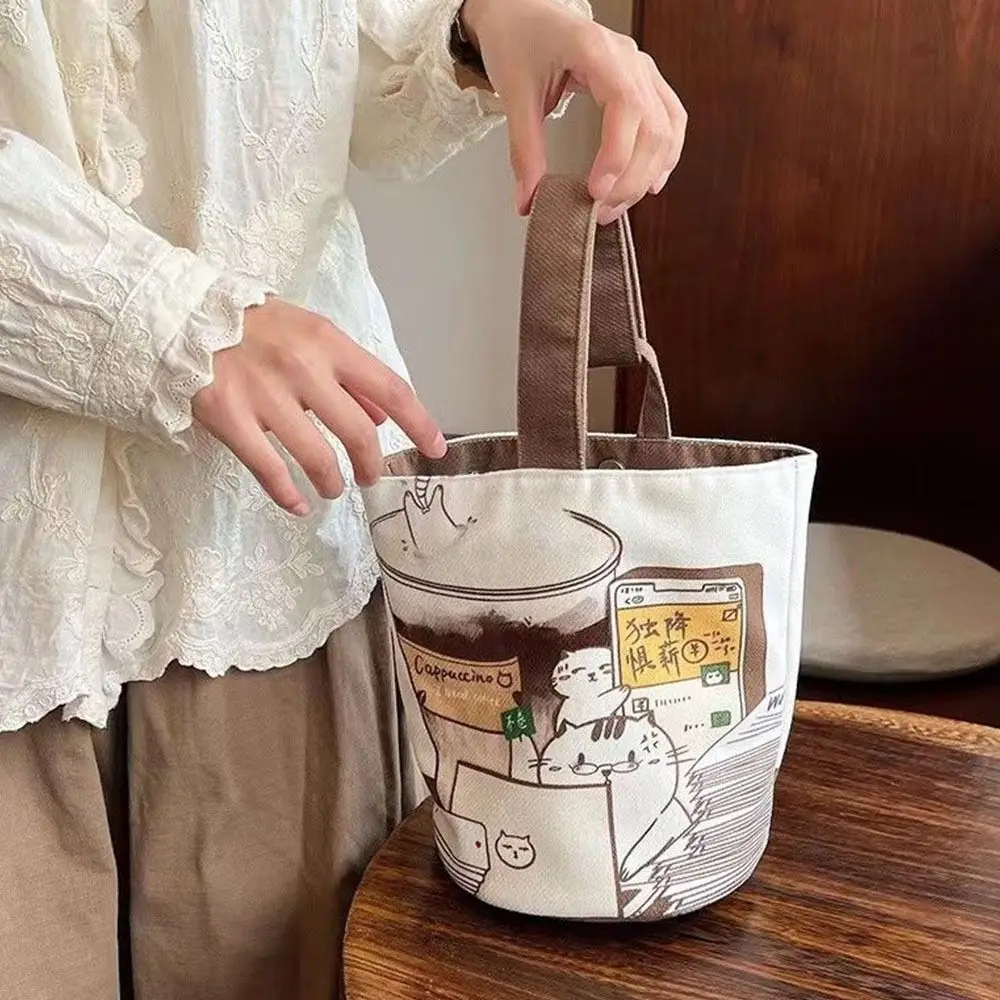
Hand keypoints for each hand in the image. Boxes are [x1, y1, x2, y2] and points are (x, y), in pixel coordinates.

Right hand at [192, 298, 445, 515]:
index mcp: (328, 343)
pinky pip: (268, 470)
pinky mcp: (229, 418)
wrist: (180, 315)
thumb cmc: (254, 326)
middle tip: (369, 477)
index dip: (419, 423)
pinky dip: (287, 495)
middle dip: (370, 464)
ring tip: (331, 488)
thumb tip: (383, 414)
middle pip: (358, 433)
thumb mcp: (309, 333)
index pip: (390, 389)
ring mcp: (264, 395)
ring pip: (317, 458)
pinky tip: (297, 505)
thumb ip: (348, 372)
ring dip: (332, 482)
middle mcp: (302, 368)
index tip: (435, 449)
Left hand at [460, 0, 686, 223]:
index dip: (617, 156)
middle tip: (600, 212)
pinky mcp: (645, 82)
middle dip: (630, 178)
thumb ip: (524, 150)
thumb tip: (528, 202)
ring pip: (666, 128)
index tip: (596, 192)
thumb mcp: (514, 94)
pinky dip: (664, 156)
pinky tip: (651, 183)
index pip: (626, 107)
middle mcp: (630, 58)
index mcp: (597, 51)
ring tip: (617, 206)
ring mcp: (642, 69)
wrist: (522, 13)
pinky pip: (670, 120)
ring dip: (647, 174)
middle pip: (652, 126)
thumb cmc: (518, 41)